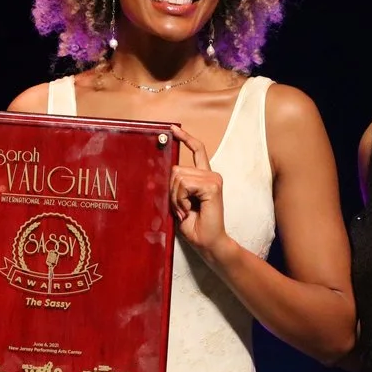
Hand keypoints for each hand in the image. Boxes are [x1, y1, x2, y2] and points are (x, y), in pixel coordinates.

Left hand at [169, 128, 234, 264]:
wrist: (207, 242)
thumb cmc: (193, 226)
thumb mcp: (178, 202)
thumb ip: (173, 186)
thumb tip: (158, 172)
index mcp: (204, 177)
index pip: (198, 150)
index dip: (185, 139)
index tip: (173, 129)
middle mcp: (211, 175)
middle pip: (177, 169)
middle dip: (171, 191)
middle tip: (180, 208)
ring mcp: (213, 179)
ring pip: (178, 177)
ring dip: (176, 197)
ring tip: (185, 211)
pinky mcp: (213, 186)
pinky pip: (184, 185)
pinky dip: (181, 199)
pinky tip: (189, 210)